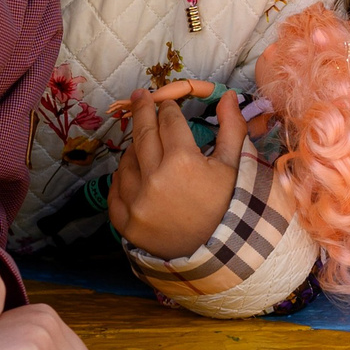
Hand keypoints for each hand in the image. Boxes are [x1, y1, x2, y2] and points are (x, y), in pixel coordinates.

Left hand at [106, 88, 243, 259]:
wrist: (216, 255)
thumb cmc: (227, 207)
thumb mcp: (234, 167)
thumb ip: (231, 127)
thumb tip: (227, 94)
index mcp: (183, 161)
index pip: (169, 121)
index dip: (168, 109)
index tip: (167, 103)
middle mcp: (155, 178)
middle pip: (143, 133)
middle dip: (143, 111)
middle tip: (141, 96)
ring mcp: (136, 201)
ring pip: (126, 160)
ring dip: (134, 146)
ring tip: (142, 141)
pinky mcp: (124, 221)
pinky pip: (115, 189)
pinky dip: (123, 177)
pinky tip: (132, 171)